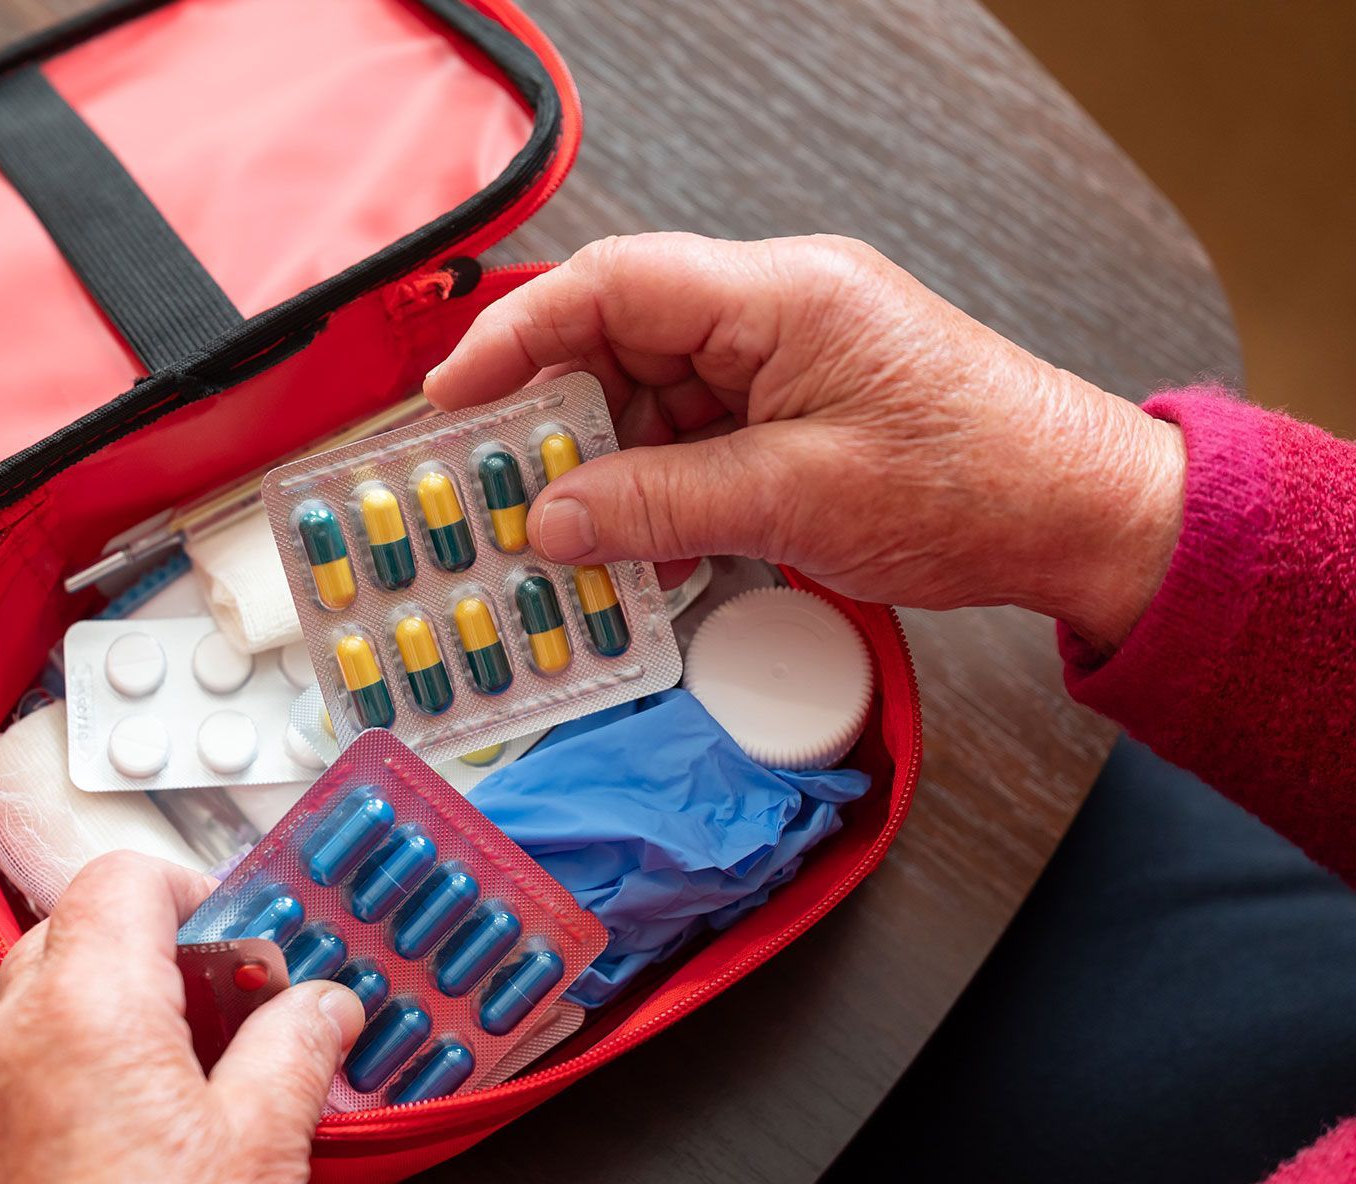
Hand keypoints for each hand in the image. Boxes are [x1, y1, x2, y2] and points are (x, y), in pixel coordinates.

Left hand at [0, 852, 364, 1183]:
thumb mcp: (262, 1150)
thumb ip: (295, 1051)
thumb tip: (321, 1009)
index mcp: (86, 1012)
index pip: (123, 878)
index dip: (192, 890)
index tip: (245, 938)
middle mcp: (9, 1043)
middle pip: (74, 932)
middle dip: (154, 954)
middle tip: (229, 1005)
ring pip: (38, 1009)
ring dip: (112, 1019)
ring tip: (192, 1084)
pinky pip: (14, 1080)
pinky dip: (71, 1079)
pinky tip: (135, 1144)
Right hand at [425, 233, 1186, 650]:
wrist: (1087, 515)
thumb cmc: (976, 487)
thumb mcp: (796, 503)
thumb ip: (657, 506)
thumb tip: (548, 518)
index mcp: (780, 296)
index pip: (613, 285)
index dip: (517, 334)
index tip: (451, 396)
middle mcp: (777, 307)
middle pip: (622, 336)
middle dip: (556, 414)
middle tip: (497, 487)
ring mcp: (790, 353)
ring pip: (654, 391)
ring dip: (608, 463)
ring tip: (566, 536)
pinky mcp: (801, 402)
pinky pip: (698, 430)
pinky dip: (659, 484)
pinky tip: (638, 542)